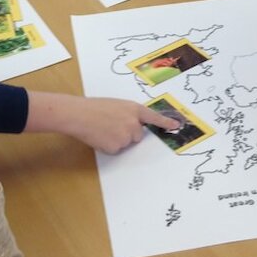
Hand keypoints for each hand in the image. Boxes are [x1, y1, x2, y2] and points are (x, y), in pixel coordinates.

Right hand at [24, 91, 180, 154]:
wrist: (78, 114)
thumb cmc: (93, 108)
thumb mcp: (116, 105)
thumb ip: (129, 114)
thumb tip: (134, 125)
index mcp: (133, 109)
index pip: (154, 117)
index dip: (166, 123)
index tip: (177, 126)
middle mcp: (133, 122)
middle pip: (137, 136)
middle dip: (127, 134)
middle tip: (110, 126)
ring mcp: (126, 135)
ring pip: (126, 144)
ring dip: (116, 140)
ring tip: (102, 129)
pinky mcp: (117, 147)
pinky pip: (116, 150)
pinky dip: (108, 146)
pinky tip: (99, 137)